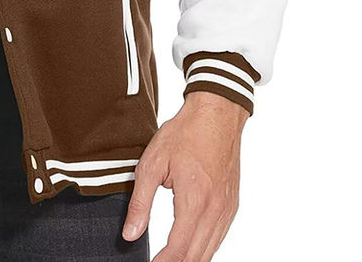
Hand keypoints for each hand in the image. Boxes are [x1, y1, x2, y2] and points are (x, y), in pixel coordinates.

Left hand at [122, 92, 247, 261]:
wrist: (216, 115)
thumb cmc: (184, 134)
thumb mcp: (152, 163)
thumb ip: (141, 202)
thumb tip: (130, 234)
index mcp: (195, 201)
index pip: (179, 249)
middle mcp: (216, 210)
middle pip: (197, 256)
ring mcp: (227, 209)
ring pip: (211, 250)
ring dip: (191, 259)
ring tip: (170, 259)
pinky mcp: (232, 205)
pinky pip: (219, 237)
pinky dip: (204, 248)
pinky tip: (190, 248)